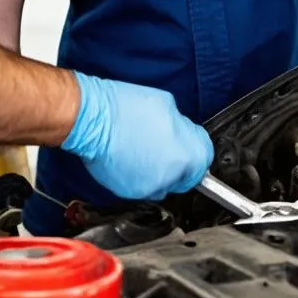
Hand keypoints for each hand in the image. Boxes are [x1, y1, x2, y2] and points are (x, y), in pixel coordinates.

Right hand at [61, 72, 213, 199]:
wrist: (93, 120)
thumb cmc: (126, 108)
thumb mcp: (168, 105)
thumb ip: (182, 127)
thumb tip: (183, 134)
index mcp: (185, 156)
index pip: (204, 161)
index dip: (196, 149)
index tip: (190, 145)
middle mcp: (169, 178)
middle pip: (184, 174)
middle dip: (179, 160)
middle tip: (165, 143)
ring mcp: (148, 188)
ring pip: (163, 181)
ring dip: (160, 169)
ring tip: (144, 147)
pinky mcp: (128, 192)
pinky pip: (143, 185)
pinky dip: (140, 174)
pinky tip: (131, 155)